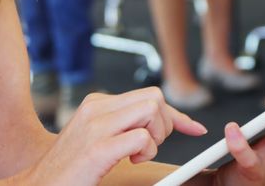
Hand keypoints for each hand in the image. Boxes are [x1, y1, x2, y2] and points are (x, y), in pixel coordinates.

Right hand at [27, 87, 206, 184]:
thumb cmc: (70, 169)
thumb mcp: (98, 139)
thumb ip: (123, 126)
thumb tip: (160, 123)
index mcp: (97, 104)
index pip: (149, 96)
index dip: (177, 115)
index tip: (194, 128)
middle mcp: (96, 108)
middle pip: (155, 97)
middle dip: (166, 124)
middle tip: (149, 147)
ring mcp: (96, 126)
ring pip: (152, 109)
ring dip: (155, 137)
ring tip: (136, 155)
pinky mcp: (97, 148)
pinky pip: (141, 138)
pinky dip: (145, 152)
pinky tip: (129, 162)